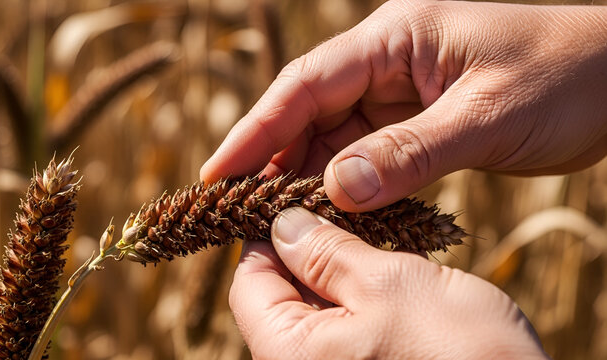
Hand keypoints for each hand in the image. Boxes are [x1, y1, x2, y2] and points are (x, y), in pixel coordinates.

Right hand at [201, 0, 606, 211]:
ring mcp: (400, 91)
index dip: (257, 129)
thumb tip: (336, 192)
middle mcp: (387, 60)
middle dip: (275, 161)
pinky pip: (368, 154)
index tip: (219, 173)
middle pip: (311, 112)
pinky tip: (335, 216)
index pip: (306, 84)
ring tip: (279, 223)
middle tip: (241, 212)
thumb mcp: (487, 116)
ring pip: (335, 137)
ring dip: (310, 179)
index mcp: (396, 37)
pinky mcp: (416, 120)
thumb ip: (410, 153)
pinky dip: (349, 186)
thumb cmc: (567, 76)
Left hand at [231, 207, 547, 358]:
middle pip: (280, 294)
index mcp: (290, 354)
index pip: (248, 284)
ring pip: (317, 304)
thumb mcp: (388, 285)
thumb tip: (283, 223)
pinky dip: (358, 288)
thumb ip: (326, 254)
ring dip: (335, 263)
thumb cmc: (461, 353)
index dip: (264, 234)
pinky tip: (383, 260)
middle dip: (304, 245)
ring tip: (362, 225)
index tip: (292, 198)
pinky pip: (347, 322)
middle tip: (334, 202)